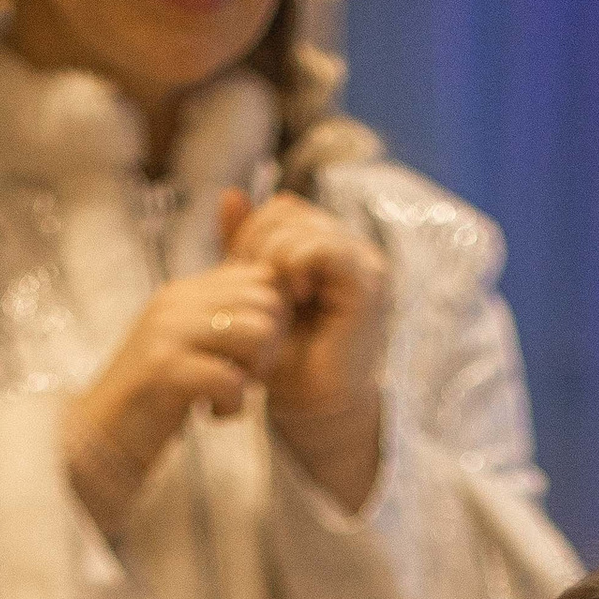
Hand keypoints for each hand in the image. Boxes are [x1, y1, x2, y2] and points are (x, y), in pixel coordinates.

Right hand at [62, 258, 289, 538]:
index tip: (249, 356)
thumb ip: (222, 319)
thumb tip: (278, 303)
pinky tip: (210, 415)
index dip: (273, 321)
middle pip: (266, 303)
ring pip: (255, 332)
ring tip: (228, 394)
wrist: (100, 438)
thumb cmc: (154, 399)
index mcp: (183, 291)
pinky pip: (231, 378)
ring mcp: (166, 332)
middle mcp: (174, 302)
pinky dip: (232, 406)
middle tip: (242, 379)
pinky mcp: (163, 370)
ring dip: (253, 373)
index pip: (262, 278)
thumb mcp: (188, 346)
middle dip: (269, 348)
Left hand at [219, 186, 388, 504]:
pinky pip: (323, 248)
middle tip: (255, 291)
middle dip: (257, 246)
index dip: (251, 235)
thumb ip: (244, 245)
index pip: (281, 208)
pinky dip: (297, 265)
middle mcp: (350, 247)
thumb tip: (230, 193)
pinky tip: (293, 294)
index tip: (244, 279)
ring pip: (300, 225)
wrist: (310, 405)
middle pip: (286, 210)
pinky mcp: (368, 281)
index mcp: (326, 246)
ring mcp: (364, 261)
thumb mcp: (254, 291)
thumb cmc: (284, 357)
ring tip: (274, 299)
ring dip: (273, 259)